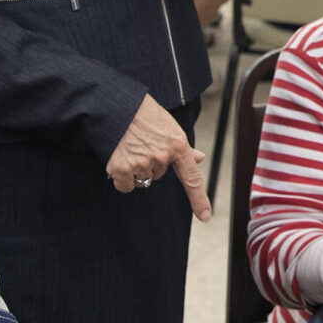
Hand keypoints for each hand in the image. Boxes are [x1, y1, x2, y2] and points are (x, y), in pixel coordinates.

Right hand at [106, 95, 210, 220]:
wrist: (117, 106)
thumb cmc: (144, 114)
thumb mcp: (169, 126)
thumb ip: (184, 147)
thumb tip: (200, 157)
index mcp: (178, 146)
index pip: (192, 179)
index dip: (199, 200)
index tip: (205, 217)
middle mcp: (162, 157)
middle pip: (159, 176)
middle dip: (151, 164)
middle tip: (142, 144)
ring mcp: (142, 164)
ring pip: (142, 180)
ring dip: (136, 169)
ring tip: (130, 147)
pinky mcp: (122, 169)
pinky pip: (125, 186)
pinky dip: (121, 178)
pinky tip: (120, 158)